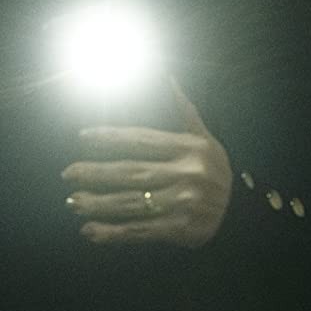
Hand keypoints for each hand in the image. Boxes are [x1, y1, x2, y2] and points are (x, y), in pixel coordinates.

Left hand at [61, 76, 232, 248]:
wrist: (243, 213)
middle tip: (68, 173)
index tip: (83, 136)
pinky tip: (91, 231)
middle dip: (96, 173)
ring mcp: (183, 203)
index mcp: (189, 149)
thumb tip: (170, 78)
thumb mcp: (206, 140)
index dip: (110, 137)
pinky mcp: (181, 229)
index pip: (141, 140)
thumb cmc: (215, 171)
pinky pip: (141, 230)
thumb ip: (186, 111)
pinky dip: (114, 233)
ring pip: (132, 202)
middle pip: (131, 172)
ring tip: (73, 202)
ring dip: (98, 204)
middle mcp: (186, 174)